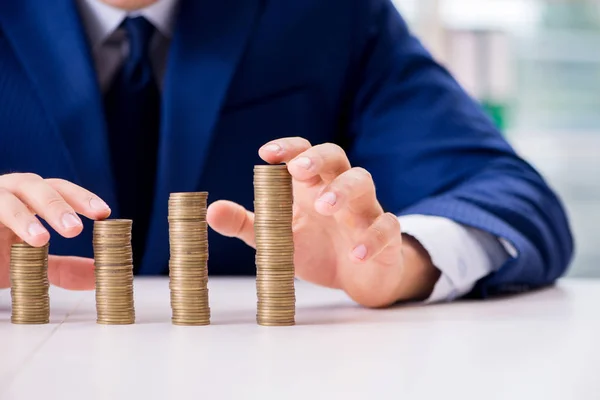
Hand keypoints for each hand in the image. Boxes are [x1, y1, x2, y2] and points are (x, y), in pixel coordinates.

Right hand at [0, 173, 110, 289]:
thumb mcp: (31, 263)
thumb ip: (64, 268)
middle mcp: (6, 193)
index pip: (59, 189)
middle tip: (75, 229)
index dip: (81, 197)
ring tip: (40, 240)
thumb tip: (99, 275)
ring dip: (23, 217)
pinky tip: (4, 245)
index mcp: (28, 198)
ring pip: (4, 199)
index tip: (104, 213)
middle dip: (55, 205)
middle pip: (34, 186)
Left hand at [207, 138, 439, 306]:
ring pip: (364, 183)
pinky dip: (373, 238)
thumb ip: (246, 224)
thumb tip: (211, 211)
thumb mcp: (276, 237)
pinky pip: (387, 228)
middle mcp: (339, 191)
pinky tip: (355, 254)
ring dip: (344, 190)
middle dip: (318, 159)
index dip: (289, 148)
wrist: (357, 278)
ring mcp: (365, 211)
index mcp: (311, 186)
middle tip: (299, 170)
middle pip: (336, 158)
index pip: (303, 154)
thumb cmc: (315, 248)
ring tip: (324, 206)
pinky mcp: (386, 237)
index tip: (267, 154)